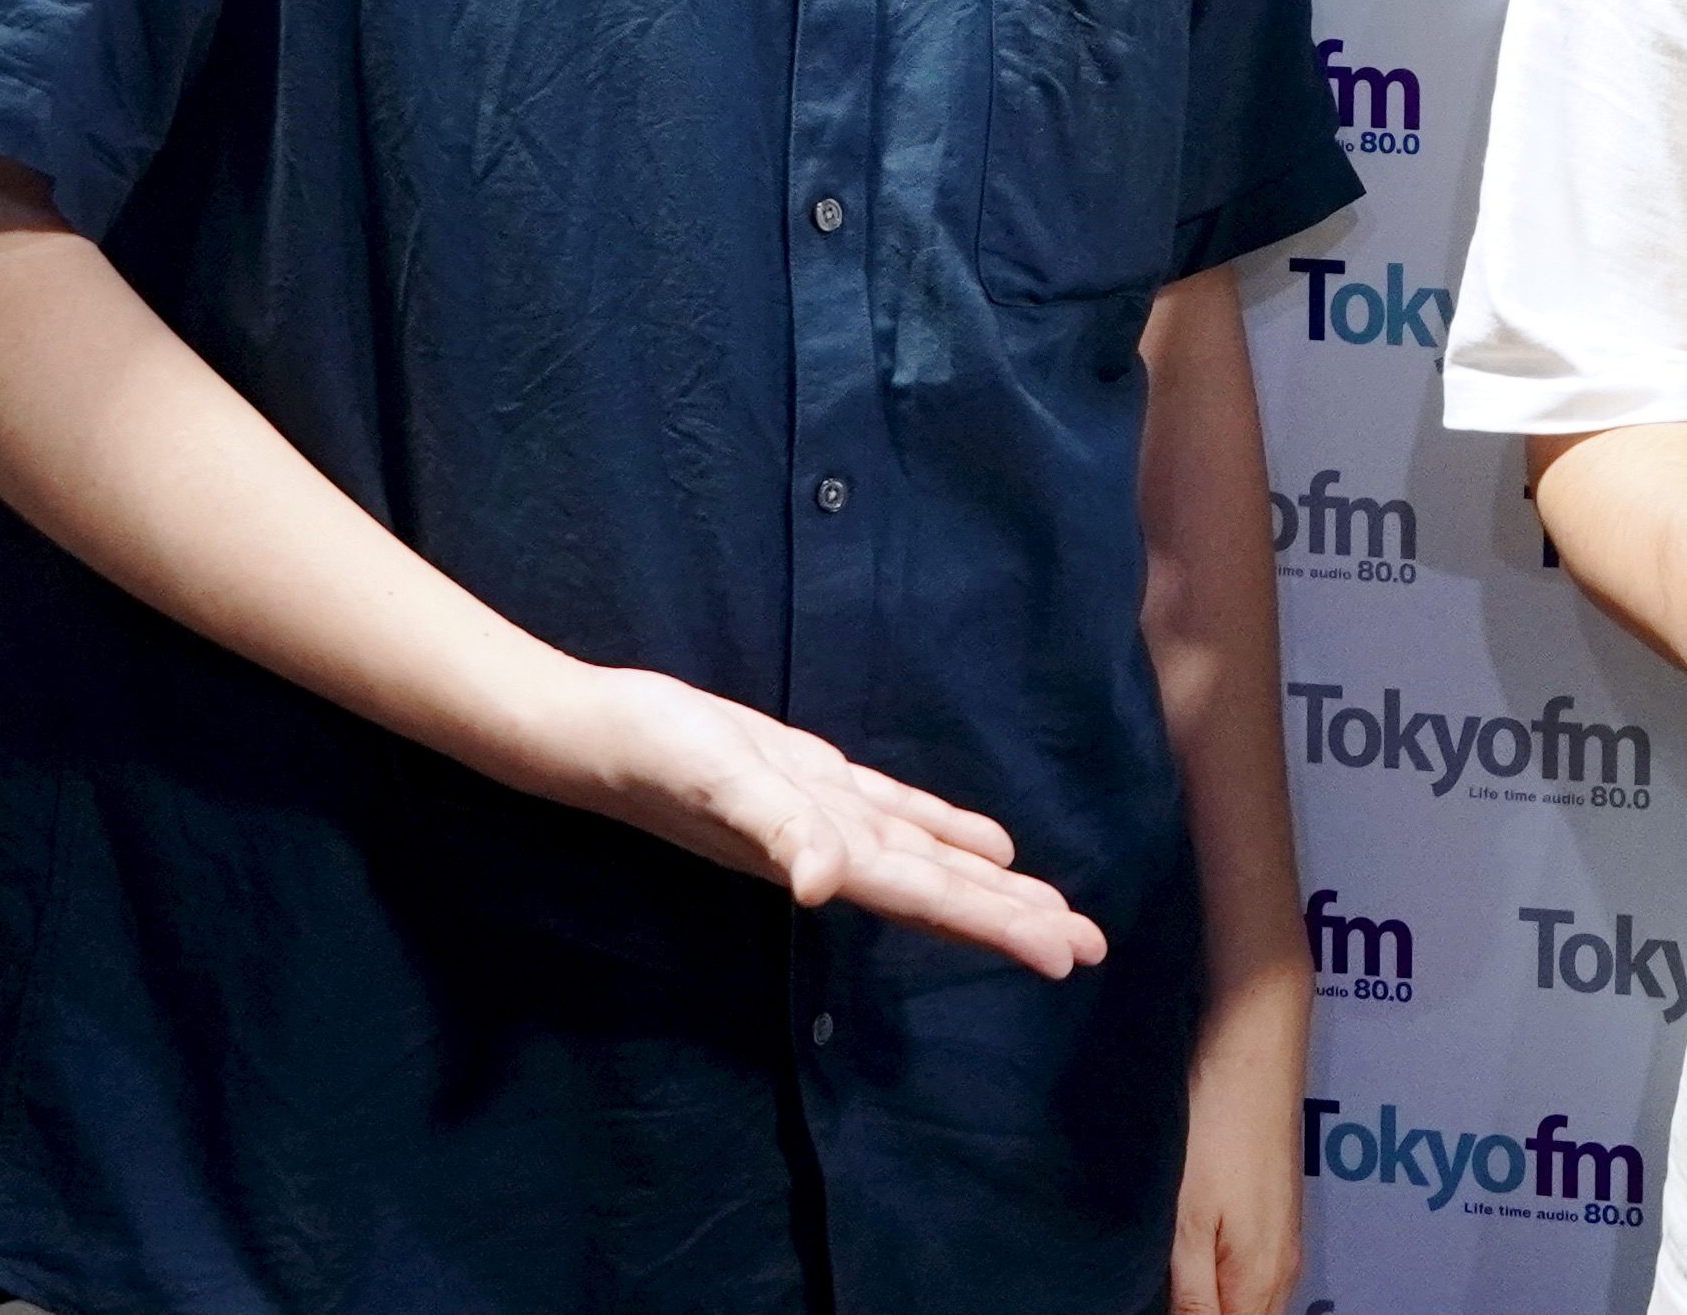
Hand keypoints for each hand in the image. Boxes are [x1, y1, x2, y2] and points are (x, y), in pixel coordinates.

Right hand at [528, 661, 1106, 974]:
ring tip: (1056, 910)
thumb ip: (776, 832)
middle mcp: (838, 846)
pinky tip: (989, 844)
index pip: (932, 896)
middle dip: (1016, 917)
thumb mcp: (721, 785)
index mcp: (829, 852)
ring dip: (990, 885)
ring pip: (928, 858)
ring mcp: (828, 816)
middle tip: (1091, 947)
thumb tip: (821, 886)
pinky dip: (946, 831)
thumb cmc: (655, 755)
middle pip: (943, 890)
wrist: (594, 731)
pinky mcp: (813, 782)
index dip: (998, 924)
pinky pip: (898, 814)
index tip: (1064, 954)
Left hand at [1167, 971, 1304, 1314]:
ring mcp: (1278, 1237)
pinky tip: (1177, 1255)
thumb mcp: (1186, 1221)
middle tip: (1142, 1286)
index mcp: (1260, 1281)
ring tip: (1154, 1276)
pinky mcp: (1268, 1209)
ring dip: (1203, 1300)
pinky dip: (1211, 1277)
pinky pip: (1242, 1269)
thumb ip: (1189, 1298)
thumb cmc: (1216, 1124)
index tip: (1145, 1298)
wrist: (1252, 1040)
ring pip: (1241, 1299)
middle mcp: (1280, 1268)